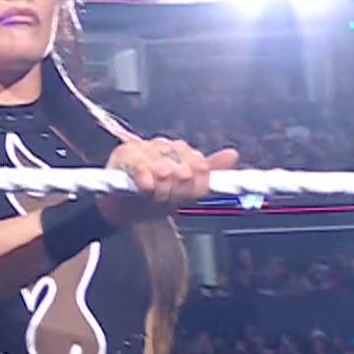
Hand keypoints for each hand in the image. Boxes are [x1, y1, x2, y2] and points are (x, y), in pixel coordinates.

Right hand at [96, 137, 238, 225]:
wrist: (120, 208)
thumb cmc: (152, 197)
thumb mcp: (184, 191)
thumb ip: (209, 174)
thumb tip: (233, 154)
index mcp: (182, 151)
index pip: (201, 167)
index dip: (193, 189)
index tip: (183, 198)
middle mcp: (165, 145)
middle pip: (185, 172)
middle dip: (175, 193)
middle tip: (165, 200)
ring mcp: (145, 147)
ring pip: (166, 172)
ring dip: (159, 192)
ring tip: (152, 198)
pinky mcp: (125, 153)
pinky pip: (142, 169)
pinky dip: (146, 183)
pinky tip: (145, 190)